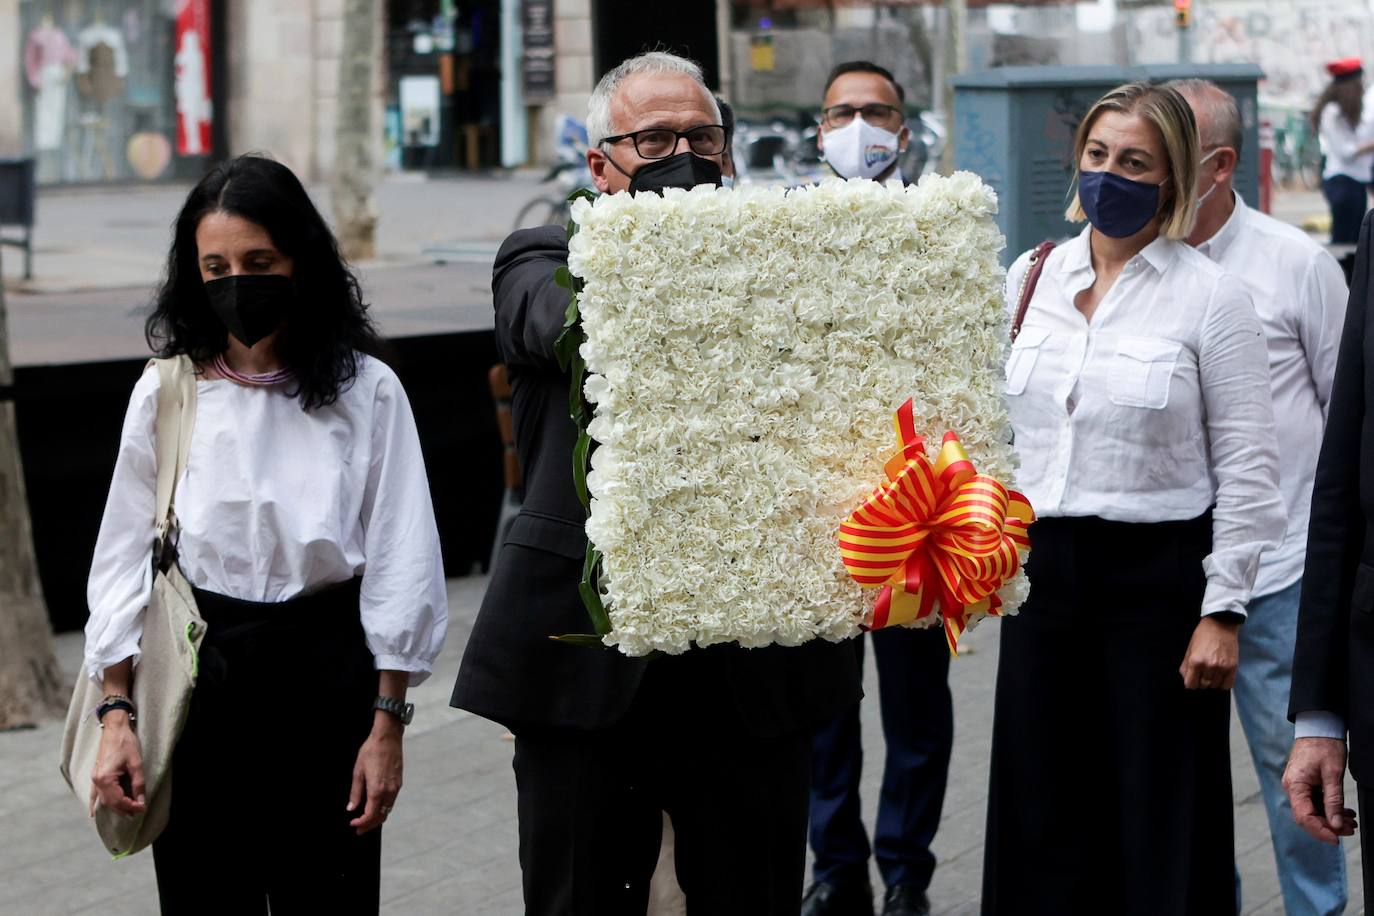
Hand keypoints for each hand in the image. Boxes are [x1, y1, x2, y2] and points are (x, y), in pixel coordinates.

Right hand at [89, 711, 146, 817]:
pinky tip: (92, 813)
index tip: (143, 808)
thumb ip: (138, 783)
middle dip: (124, 809)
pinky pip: (94, 793)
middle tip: (138, 813)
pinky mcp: (96, 774)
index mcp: (105, 778)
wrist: (115, 728)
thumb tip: (141, 800)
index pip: (119, 800)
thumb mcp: (136, 763)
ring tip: (127, 813)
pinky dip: (94, 803)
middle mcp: (97, 780)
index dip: (131, 806)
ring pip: (104, 799)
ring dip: (115, 807)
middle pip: (110, 802)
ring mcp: (94, 778)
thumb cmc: (126, 743)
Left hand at [347, 714, 402, 834]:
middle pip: (381, 816)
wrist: (388, 738)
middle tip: (359, 829)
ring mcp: (396, 787)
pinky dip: (383, 808)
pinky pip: (391, 801)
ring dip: (377, 818)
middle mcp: (389, 791)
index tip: (353, 823)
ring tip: (366, 820)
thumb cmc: (371, 752)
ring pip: (387, 810)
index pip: (370, 815)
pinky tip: (376, 807)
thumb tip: (351, 808)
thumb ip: (355, 793)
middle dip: (370, 825)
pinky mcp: (399, 782)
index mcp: (377, 790)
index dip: (361, 823)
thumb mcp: (358, 772)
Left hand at [1179, 615, 1238, 689]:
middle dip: (1201, 681)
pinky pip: (1227, 685)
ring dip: (1212, 682)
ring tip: (1212, 672)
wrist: (1221, 625)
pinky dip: (1223, 684)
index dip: (1191, 683)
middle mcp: (1208, 667)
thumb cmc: (1203, 635)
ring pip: (1215, 686)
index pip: (1191, 684)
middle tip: (1202, 673)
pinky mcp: (1233, 668)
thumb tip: (1185, 679)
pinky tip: (1220, 676)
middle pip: (1203, 686)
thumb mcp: (1189, 648)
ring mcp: (1222, 668)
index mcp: (1195, 661)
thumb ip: (1185, 665)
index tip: (1193, 679)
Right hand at [1283, 737, 1357, 843]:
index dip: (1320, 831)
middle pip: (1307, 817)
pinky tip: (1345, 812)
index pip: (1304, 817)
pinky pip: (1315, 802)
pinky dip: (1329, 809)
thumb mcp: (1333, 774)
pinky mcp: (1304, 783)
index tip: (1338, 839)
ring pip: (1312, 811)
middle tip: (1351, 829)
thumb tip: (1336, 825)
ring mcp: (1297, 786)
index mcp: (1295, 785)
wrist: (1318, 727)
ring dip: (1331, 819)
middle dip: (1329, 826)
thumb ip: (1334, 801)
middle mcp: (1292, 787)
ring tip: (1351, 821)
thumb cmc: (1324, 746)